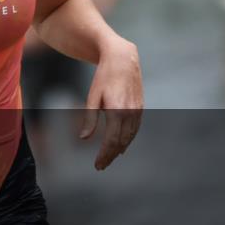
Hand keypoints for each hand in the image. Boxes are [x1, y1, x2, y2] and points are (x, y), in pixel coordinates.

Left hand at [79, 37, 142, 169]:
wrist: (123, 58)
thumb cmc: (103, 77)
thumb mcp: (93, 96)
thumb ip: (90, 118)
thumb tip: (84, 138)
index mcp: (117, 111)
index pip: (111, 141)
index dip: (104, 155)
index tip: (97, 165)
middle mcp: (130, 113)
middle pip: (121, 142)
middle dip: (111, 155)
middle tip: (101, 166)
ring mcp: (137, 111)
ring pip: (130, 137)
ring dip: (120, 149)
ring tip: (109, 158)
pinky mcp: (140, 107)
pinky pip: (135, 129)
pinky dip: (128, 139)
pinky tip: (122, 145)